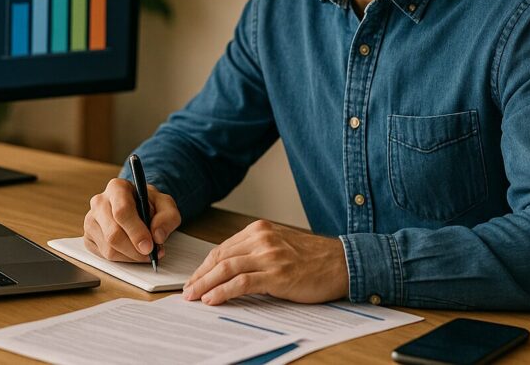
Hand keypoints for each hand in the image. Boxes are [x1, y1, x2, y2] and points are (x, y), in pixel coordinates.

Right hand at [83, 177, 180, 262]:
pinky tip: (132, 251)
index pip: (122, 212)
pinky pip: (104, 256)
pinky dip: (122, 259)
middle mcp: (99, 202)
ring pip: (109, 249)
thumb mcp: (165, 204)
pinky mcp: (88, 237)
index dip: (136, 232)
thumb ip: (167, 217)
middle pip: (113, 234)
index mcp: (117, 188)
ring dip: (131, 256)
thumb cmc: (149, 204)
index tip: (149, 246)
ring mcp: (91, 220)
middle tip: (150, 254)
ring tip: (145, 252)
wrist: (136, 206)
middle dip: (135, 250)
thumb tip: (157, 236)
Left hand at [182, 220, 347, 304]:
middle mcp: (262, 238)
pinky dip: (223, 291)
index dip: (205, 265)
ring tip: (194, 297)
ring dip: (206, 284)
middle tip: (187, 290)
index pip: (223, 248)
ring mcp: (269, 255)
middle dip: (200, 275)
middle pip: (220, 257)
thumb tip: (227, 270)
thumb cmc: (312, 258)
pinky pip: (242, 282)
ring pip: (227, 269)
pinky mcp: (277, 274)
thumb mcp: (279, 246)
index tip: (195, 278)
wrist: (342, 263)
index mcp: (259, 230)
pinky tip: (213, 299)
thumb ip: (255, 252)